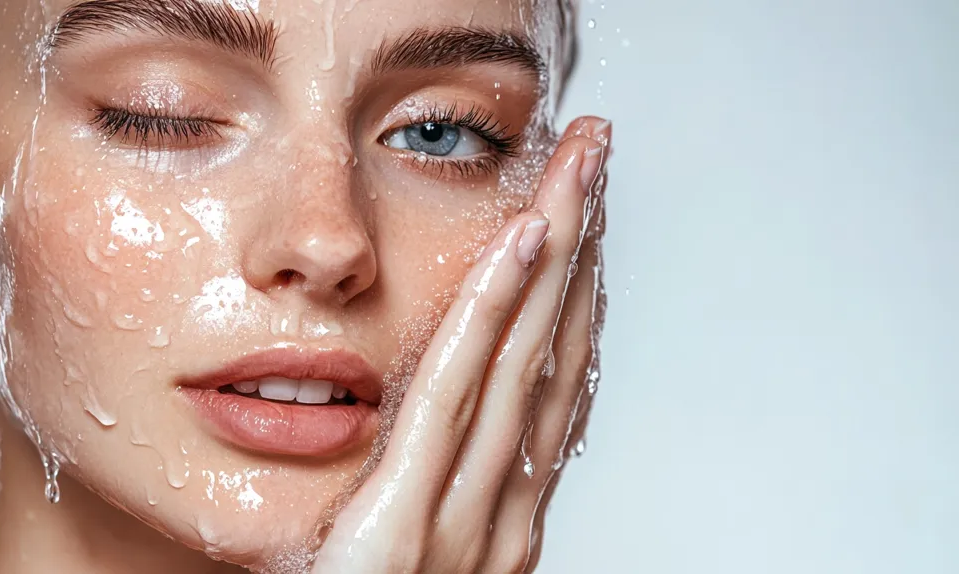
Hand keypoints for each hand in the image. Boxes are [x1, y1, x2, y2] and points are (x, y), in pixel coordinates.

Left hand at [312, 116, 610, 573]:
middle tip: (597, 156)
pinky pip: (454, 401)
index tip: (586, 221)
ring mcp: (463, 520)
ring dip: (556, 255)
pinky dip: (495, 317)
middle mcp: (501, 513)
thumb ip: (433, 500)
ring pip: (523, 361)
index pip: (552, 384)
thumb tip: (444, 437)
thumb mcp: (411, 563)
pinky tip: (520, 244)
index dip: (577, 293)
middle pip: (554, 353)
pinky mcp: (403, 527)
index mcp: (501, 519)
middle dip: (582, 246)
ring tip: (576, 171)